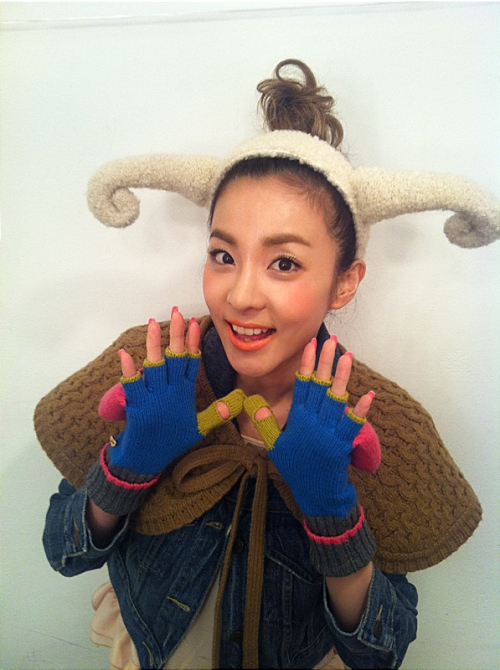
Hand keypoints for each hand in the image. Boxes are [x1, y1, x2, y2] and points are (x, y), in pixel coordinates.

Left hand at [109, 308, 242, 474]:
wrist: (146, 459)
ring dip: (153, 344)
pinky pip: (131, 383)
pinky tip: (125, 354)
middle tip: (177, 313)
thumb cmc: (171, 441)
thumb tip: (239, 401)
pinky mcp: (136, 404)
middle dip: (176, 335)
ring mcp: (153, 397)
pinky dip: (128, 369)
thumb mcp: (198, 429)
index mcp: (185, 395)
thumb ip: (217, 413)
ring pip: (154, 366)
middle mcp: (171, 393)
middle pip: (175, 358)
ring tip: (153, 322)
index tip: (194, 324)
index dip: (192, 343)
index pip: (191, 363)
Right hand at [243, 336, 374, 516]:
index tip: (311, 345)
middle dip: (325, 362)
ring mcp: (329, 431)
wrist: (316, 492)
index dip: (307, 365)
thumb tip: (257, 404)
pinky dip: (361, 410)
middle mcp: (313, 422)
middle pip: (320, 386)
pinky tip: (369, 394)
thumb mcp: (275, 446)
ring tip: (347, 355)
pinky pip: (353, 423)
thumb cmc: (296, 467)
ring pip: (336, 399)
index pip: (302, 385)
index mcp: (298, 419)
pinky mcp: (344, 442)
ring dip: (342, 377)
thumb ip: (266, 424)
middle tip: (331, 341)